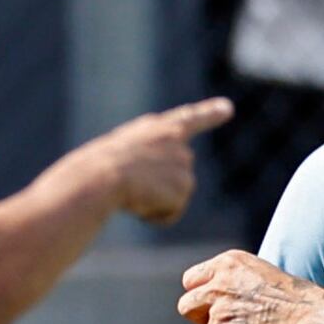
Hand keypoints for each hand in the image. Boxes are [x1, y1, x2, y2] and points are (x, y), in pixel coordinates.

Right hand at [75, 97, 231, 226]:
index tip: (227, 108)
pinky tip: (139, 202)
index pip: (189, 119)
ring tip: (131, 192)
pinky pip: (170, 213)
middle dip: (160, 186)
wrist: (101, 177)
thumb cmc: (96, 170)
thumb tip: (163, 189)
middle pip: (176, 174)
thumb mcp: (118, 156)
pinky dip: (154, 215)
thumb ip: (144, 161)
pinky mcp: (185, 186)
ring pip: (171, 196)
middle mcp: (177, 142)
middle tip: (132, 185)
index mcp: (158, 128)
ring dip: (152, 201)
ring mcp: (184, 164)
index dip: (209, 113)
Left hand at [174, 249, 323, 323]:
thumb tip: (214, 295)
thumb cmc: (296, 300)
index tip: (213, 304)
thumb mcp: (260, 273)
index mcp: (227, 264)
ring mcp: (217, 312)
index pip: (190, 280)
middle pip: (186, 306)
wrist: (312, 319)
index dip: (200, 295)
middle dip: (200, 318)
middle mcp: (218, 285)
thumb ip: (232, 280)